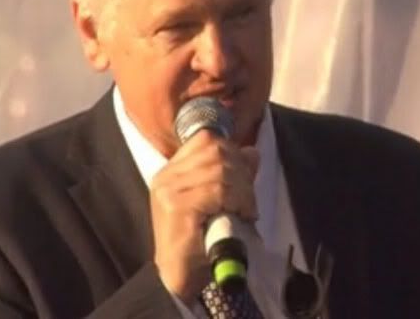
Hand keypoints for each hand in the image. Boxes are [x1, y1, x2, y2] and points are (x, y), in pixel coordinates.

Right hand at [150, 130, 259, 304]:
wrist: (181, 280)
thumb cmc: (200, 244)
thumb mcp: (219, 202)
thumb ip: (233, 175)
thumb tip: (252, 152)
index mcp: (172, 171)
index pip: (206, 139)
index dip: (232, 152)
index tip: (244, 178)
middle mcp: (167, 176)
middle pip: (216, 151)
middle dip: (242, 172)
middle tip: (248, 200)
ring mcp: (169, 190)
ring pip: (221, 170)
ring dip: (243, 190)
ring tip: (245, 210)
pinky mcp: (177, 207)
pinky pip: (218, 190)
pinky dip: (238, 200)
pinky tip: (241, 215)